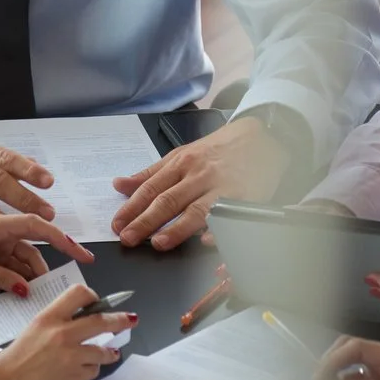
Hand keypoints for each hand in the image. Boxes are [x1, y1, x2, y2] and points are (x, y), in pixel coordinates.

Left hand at [0, 211, 93, 291]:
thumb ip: (0, 277)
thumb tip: (25, 288)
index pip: (37, 228)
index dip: (62, 239)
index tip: (80, 253)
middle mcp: (0, 232)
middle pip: (34, 247)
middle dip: (48, 265)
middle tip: (62, 284)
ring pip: (24, 260)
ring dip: (32, 275)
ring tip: (40, 293)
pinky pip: (12, 266)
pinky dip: (19, 278)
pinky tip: (25, 291)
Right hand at [0, 285, 135, 379]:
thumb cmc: (10, 364)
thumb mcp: (30, 333)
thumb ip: (53, 327)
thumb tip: (74, 326)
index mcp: (48, 318)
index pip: (78, 294)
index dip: (92, 297)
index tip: (97, 303)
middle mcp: (62, 333)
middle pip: (101, 320)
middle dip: (119, 320)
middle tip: (129, 320)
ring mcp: (71, 355)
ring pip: (103, 350)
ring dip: (108, 353)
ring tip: (110, 354)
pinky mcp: (76, 376)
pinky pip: (93, 370)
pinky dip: (90, 371)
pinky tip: (80, 374)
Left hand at [108, 117, 286, 250]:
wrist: (262, 136)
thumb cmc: (219, 149)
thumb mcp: (181, 154)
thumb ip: (151, 173)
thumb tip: (119, 185)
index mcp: (181, 163)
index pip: (151, 188)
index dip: (132, 207)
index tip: (117, 224)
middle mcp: (199, 175)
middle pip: (169, 200)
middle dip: (146, 221)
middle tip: (128, 238)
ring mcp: (223, 187)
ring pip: (197, 209)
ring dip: (177, 228)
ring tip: (159, 243)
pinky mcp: (246, 197)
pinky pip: (230, 216)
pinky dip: (219, 229)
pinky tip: (208, 240)